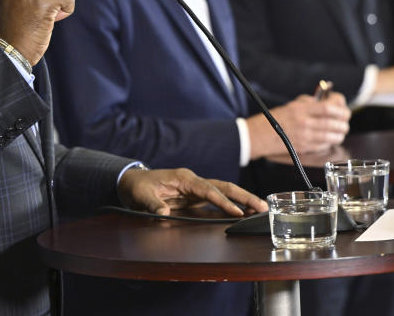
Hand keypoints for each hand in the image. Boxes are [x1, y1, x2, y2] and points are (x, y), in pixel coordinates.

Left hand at [117, 167, 266, 216]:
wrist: (131, 182)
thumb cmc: (137, 186)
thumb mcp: (141, 195)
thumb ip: (153, 204)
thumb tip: (166, 213)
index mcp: (183, 178)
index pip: (208, 190)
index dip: (223, 201)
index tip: (237, 212)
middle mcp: (193, 182)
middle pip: (223, 187)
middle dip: (243, 196)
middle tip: (262, 207)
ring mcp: (195, 189)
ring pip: (223, 192)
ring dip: (241, 200)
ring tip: (259, 210)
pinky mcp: (194, 198)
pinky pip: (216, 201)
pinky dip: (230, 206)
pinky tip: (242, 214)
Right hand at [247, 93, 350, 159]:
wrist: (261, 135)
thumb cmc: (276, 118)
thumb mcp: (293, 105)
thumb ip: (312, 102)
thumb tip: (330, 100)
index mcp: (301, 110)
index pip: (328, 108)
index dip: (340, 107)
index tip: (342, 105)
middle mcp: (304, 124)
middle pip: (334, 122)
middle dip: (344, 121)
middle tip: (346, 118)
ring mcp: (305, 137)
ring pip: (333, 136)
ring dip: (341, 132)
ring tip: (341, 129)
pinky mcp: (305, 148)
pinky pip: (325, 145)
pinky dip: (331, 141)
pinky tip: (331, 137)